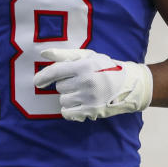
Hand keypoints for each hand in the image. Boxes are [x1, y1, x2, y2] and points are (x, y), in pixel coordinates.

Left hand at [32, 48, 152, 121]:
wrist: (129, 85)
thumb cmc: (105, 68)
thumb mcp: (88, 56)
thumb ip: (64, 55)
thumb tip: (43, 53)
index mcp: (84, 66)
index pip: (56, 72)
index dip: (43, 77)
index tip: (37, 82)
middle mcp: (86, 82)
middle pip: (60, 87)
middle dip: (66, 85)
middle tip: (79, 82)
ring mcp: (89, 98)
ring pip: (63, 100)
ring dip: (68, 97)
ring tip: (82, 92)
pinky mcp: (92, 111)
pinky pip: (67, 113)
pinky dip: (69, 110)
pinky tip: (79, 103)